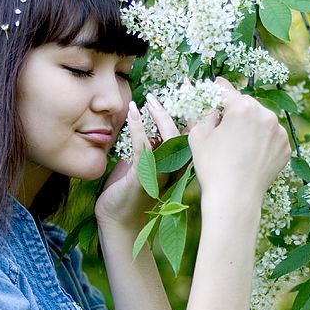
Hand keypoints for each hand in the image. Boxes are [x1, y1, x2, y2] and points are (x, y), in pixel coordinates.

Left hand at [94, 94, 181, 227]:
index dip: (192, 113)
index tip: (186, 91)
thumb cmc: (129, 191)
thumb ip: (150, 147)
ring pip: (169, 138)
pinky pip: (143, 147)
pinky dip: (138, 128)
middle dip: (181, 109)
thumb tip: (148, 124)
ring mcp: (160, 173)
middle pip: (186, 134)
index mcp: (176, 165)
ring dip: (159, 116)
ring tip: (149, 100)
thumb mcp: (143, 164)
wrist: (118, 219)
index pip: (189, 135)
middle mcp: (174, 169)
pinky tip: (133, 113)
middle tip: (168, 90)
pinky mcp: (143, 176)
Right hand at [188, 77, 290, 210]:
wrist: (235, 198)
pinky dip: (262, 142)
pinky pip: (271, 137)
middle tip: (223, 129)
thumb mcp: (198, 135)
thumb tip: (209, 104)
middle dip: (235, 112)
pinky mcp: (285, 148)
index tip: (216, 84)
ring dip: (250, 127)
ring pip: (261, 121)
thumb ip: (204, 113)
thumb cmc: (212, 167)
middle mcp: (265, 114)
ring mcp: (279, 132)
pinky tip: (250, 156)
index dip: (218, 88)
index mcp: (243, 107)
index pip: (227, 91)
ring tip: (237, 147)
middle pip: (246, 105)